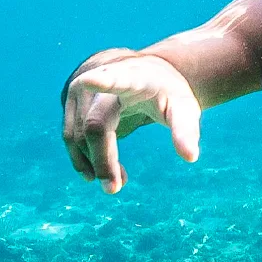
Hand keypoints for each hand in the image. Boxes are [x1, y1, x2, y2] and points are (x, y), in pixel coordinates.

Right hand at [62, 54, 201, 193]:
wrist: (144, 73)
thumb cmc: (165, 91)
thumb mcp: (182, 106)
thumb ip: (185, 129)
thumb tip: (190, 157)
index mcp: (130, 77)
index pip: (114, 78)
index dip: (101, 80)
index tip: (88, 80)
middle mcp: (98, 79)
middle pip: (94, 125)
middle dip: (102, 159)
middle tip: (114, 188)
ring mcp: (80, 91)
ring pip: (76, 134)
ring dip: (92, 163)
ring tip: (115, 183)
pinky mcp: (71, 104)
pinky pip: (70, 135)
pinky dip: (83, 158)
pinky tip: (99, 173)